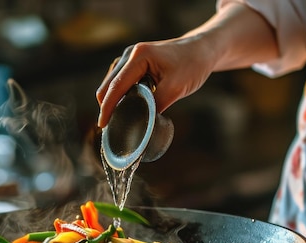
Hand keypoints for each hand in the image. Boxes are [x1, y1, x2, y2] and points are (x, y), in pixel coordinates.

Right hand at [95, 2, 279, 128]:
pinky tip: (126, 108)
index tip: (103, 125)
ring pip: (111, 84)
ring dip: (113, 101)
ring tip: (118, 120)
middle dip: (107, 106)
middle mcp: (130, 55)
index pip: (116, 86)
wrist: (202, 50)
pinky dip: (119, 96)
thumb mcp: (176, 88)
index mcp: (138, 57)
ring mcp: (130, 58)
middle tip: (112, 128)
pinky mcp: (134, 64)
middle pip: (108, 85)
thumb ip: (156, 105)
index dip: (107, 108)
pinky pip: (119, 82)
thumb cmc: (192, 65)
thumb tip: (141, 123)